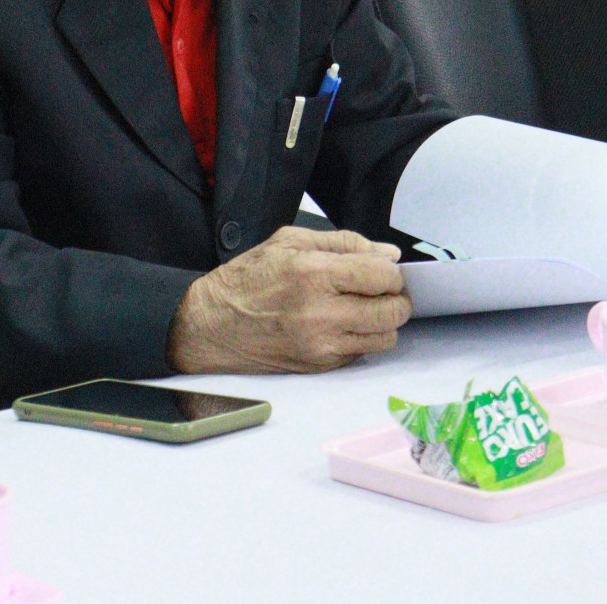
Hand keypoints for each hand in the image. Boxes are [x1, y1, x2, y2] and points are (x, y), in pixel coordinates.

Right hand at [167, 227, 411, 373]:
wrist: (210, 326)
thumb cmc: (246, 280)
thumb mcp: (289, 241)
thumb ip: (343, 242)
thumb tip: (386, 253)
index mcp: (314, 275)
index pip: (383, 276)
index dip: (391, 271)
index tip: (384, 269)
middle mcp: (321, 314)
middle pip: (392, 311)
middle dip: (396, 297)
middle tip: (385, 289)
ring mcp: (321, 346)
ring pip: (384, 338)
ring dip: (384, 321)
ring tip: (367, 307)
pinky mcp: (319, 366)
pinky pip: (361, 353)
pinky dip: (362, 338)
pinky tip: (344, 323)